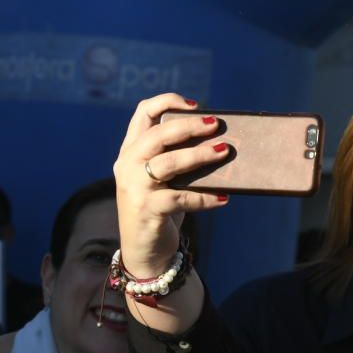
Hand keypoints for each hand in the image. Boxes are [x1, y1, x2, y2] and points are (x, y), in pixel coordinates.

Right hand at [113, 94, 229, 276]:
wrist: (144, 250)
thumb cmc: (161, 207)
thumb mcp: (164, 179)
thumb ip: (178, 158)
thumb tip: (221, 143)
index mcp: (131, 150)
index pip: (143, 113)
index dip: (168, 102)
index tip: (196, 105)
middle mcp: (127, 164)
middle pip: (157, 135)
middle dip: (189, 126)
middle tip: (216, 125)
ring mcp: (135, 187)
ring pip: (168, 163)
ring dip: (199, 156)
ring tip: (224, 151)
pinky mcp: (147, 209)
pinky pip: (181, 198)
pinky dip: (205, 198)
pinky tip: (223, 198)